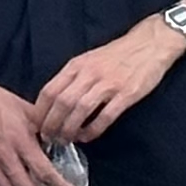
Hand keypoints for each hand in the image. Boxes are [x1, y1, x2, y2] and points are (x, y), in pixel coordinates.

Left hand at [31, 18, 181, 145]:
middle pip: (62, 102)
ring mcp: (108, 84)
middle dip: (51, 124)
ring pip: (80, 110)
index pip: (49, 90)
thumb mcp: (87, 60)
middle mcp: (88, 74)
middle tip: (48, 138)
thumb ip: (72, 77)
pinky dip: (94, 129)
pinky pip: (106, 116)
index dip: (40, 111)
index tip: (35, 125)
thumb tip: (54, 101)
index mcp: (76, 66)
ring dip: (70, 129)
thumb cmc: (116, 55)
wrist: (149, 44)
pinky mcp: (127, 94)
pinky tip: (88, 137)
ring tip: (66, 140)